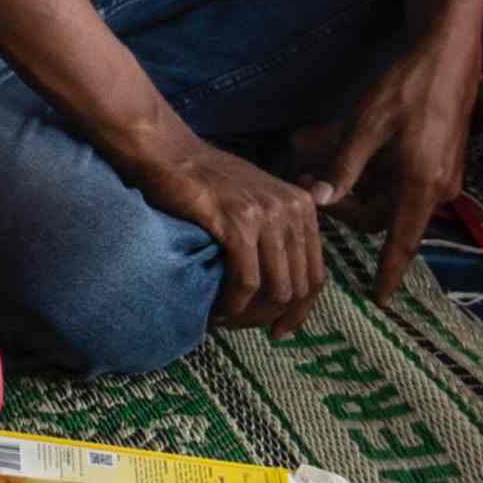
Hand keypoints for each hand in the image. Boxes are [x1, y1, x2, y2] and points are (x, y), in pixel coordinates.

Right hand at [130, 131, 342, 336]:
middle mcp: (293, 210)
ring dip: (252, 315)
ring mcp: (267, 216)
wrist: (166, 152)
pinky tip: (218, 312)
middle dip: (273, 317)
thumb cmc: (203, 180)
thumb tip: (287, 287)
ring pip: (276, 288)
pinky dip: (233, 304)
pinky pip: (246, 281)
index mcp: (303, 207)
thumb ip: (279, 232)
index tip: (281, 331)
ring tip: (228, 321)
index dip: (302, 310)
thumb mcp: (256, 200)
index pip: (316, 274)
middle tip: (245, 328)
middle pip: (299, 286)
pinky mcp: (238, 224)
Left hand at [319, 43, 482, 304]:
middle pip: (382, 215)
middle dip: (344, 205)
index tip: (378, 299)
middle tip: (306, 180)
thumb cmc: (406, 87)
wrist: (448, 53)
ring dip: (353, 182)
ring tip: (312, 153)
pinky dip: (371, 167)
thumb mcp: (365, 126)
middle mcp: (436, 186)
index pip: (400, 244)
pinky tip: (338, 140)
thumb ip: (342, 168)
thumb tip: (318, 203)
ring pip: (387, 193)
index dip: (387, 273)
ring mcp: (440, 172)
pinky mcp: (438, 156)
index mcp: (420, 186)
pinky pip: (399, 176)